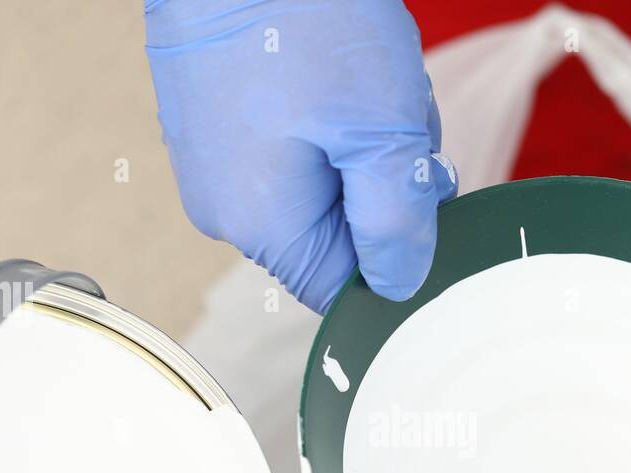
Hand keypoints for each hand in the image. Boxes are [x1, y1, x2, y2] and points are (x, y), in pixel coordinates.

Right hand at [144, 0, 457, 313]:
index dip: (395, 250)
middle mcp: (225, 208)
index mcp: (263, 226)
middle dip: (380, 185)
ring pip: (317, 185)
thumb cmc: (305, 18)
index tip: (419, 191)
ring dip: (359, 146)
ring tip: (362, 84)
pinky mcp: (211, 122)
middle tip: (394, 121)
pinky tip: (332, 72)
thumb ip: (396, 223)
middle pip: (333, 235)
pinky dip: (324, 119)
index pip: (344, 289)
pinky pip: (286, 147)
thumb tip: (399, 283)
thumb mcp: (383, 133)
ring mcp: (211, 162)